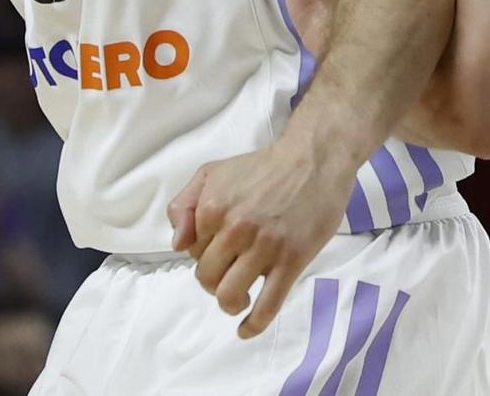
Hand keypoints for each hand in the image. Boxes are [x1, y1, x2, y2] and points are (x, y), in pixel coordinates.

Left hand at [167, 130, 358, 339]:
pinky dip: (254, 325)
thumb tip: (177, 246)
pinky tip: (247, 330)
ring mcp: (264, 247)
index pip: (191, 252)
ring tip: (238, 298)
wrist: (312, 160)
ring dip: (230, 304)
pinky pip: (268, 304)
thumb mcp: (212, 173)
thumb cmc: (262, 167)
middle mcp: (235, 229)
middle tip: (227, 275)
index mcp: (212, 209)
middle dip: (212, 282)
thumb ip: (184, 205)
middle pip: (207, 278)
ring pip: (231, 295)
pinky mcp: (291, 260)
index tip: (218, 249)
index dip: (202, 254)